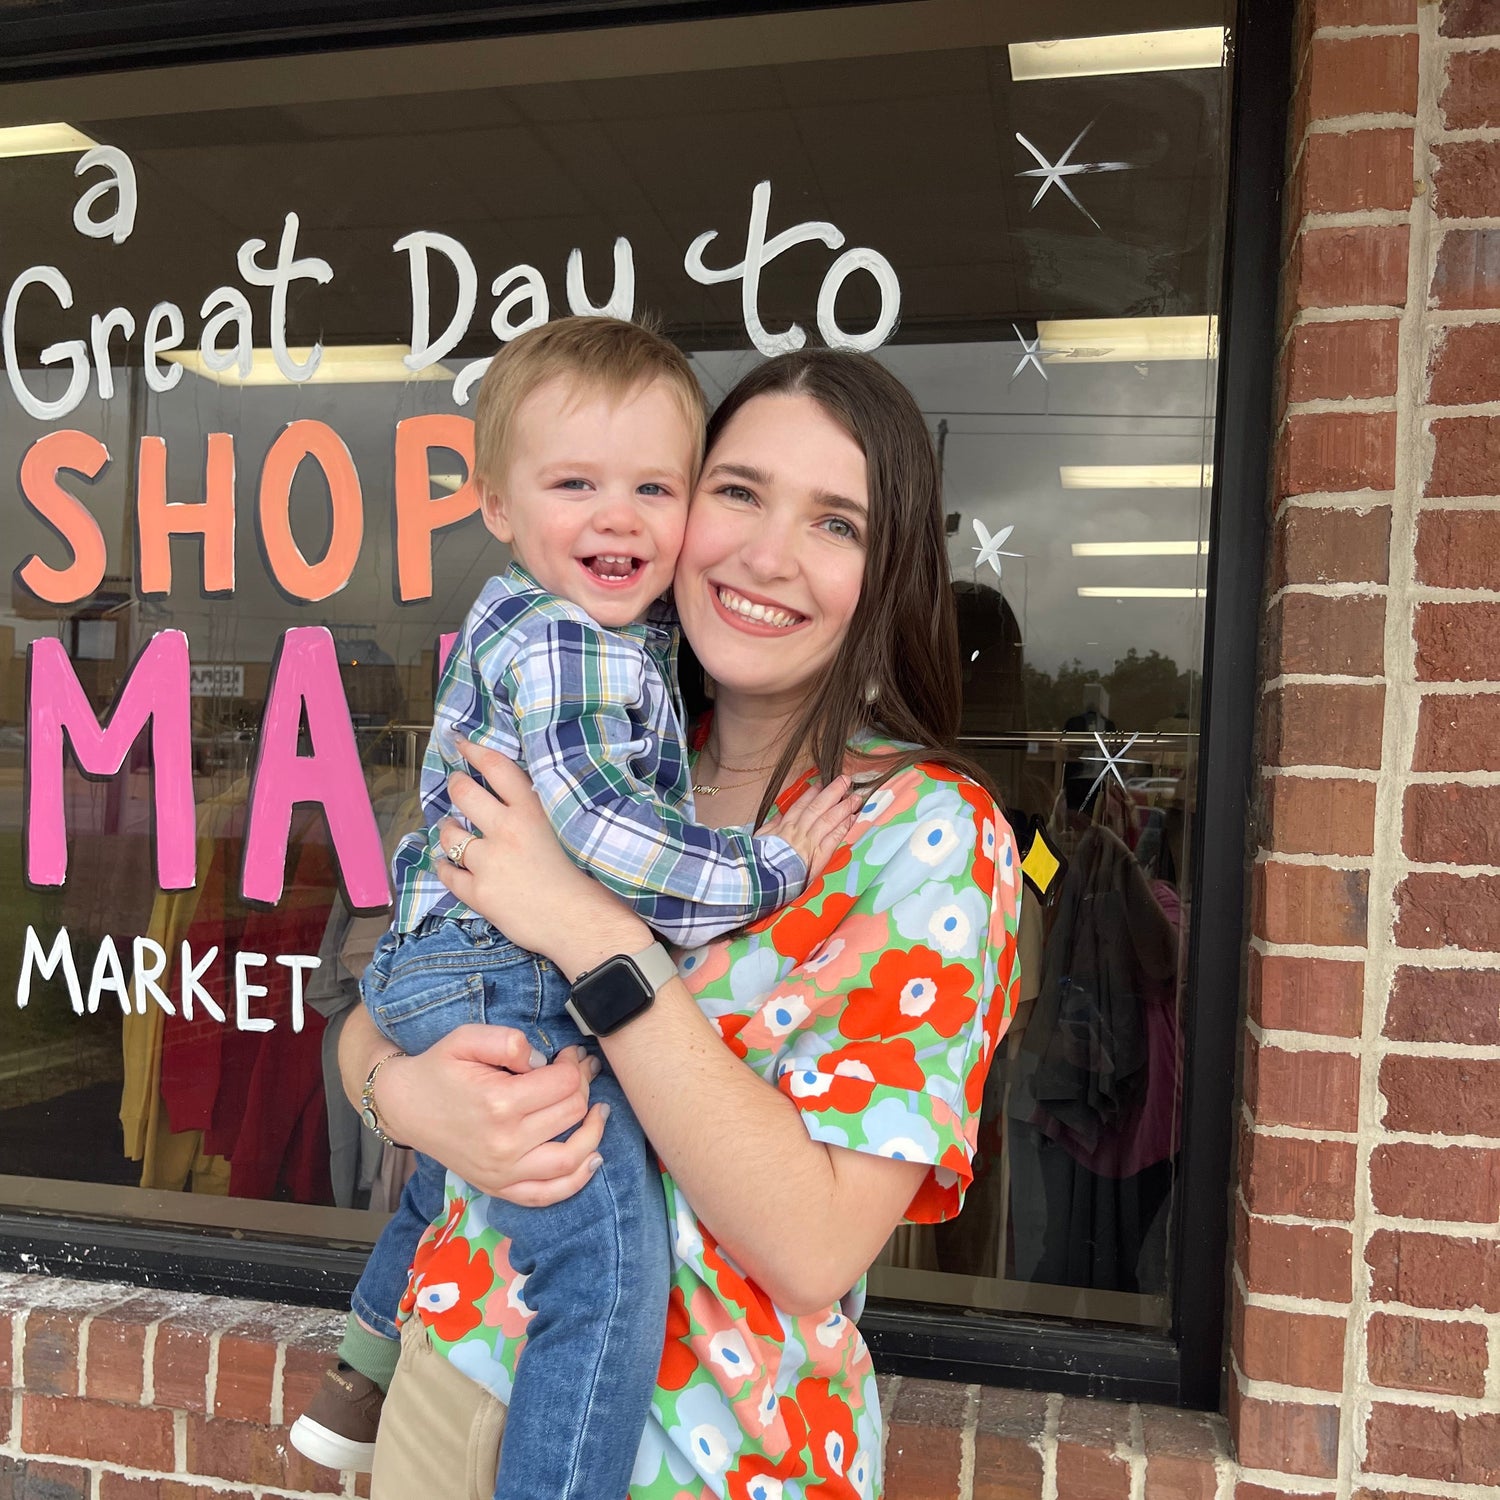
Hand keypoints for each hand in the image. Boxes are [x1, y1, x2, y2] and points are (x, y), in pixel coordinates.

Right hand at [375, 1023, 607, 1206]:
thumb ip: (509, 1041)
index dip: (574, 1063)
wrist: (403, 1106)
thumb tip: (544, 1061)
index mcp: (499, 1102)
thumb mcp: (467, 1038)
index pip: (563, 1083)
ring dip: (593, 1133)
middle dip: (583, 1086)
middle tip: (580, 1071)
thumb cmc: (438, 1068)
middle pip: (571, 1113)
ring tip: (599, 1111)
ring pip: (571, 1158)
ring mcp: (503, 1171)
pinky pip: (548, 1194)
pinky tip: (593, 1157)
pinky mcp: (498, 1187)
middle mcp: (505, 1143)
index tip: (569, 1053)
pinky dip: (577, 1180)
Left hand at [434, 739, 648, 977]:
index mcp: (532, 811)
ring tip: (451, 827)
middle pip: (464, 793)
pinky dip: (443, 865)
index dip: (474, 750)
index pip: (495, 767)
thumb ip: (541, 810)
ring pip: (450, 834)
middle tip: (456, 784)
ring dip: (447, 828)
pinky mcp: (479, 893)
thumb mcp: (569, 828)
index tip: (460, 741)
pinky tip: (445, 863)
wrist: (584, 924)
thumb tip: (520, 795)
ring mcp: (488, 863)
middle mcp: (505, 830)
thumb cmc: (588, 877)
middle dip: (455, 785)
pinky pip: (447, 873)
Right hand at [763, 774, 861, 881]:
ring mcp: (810, 843)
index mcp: (784, 826)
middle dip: (833, 792)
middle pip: (818, 807)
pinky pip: (834, 839)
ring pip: (828, 820)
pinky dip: (844, 827)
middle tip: (845, 780)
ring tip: (856, 798)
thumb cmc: (760, 862)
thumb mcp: (760, 840)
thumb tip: (780, 816)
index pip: (801, 805)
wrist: (763, 880)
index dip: (813, 793)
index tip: (822, 782)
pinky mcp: (819, 857)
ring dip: (843, 807)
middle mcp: (799, 831)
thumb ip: (772, 826)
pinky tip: (853, 819)